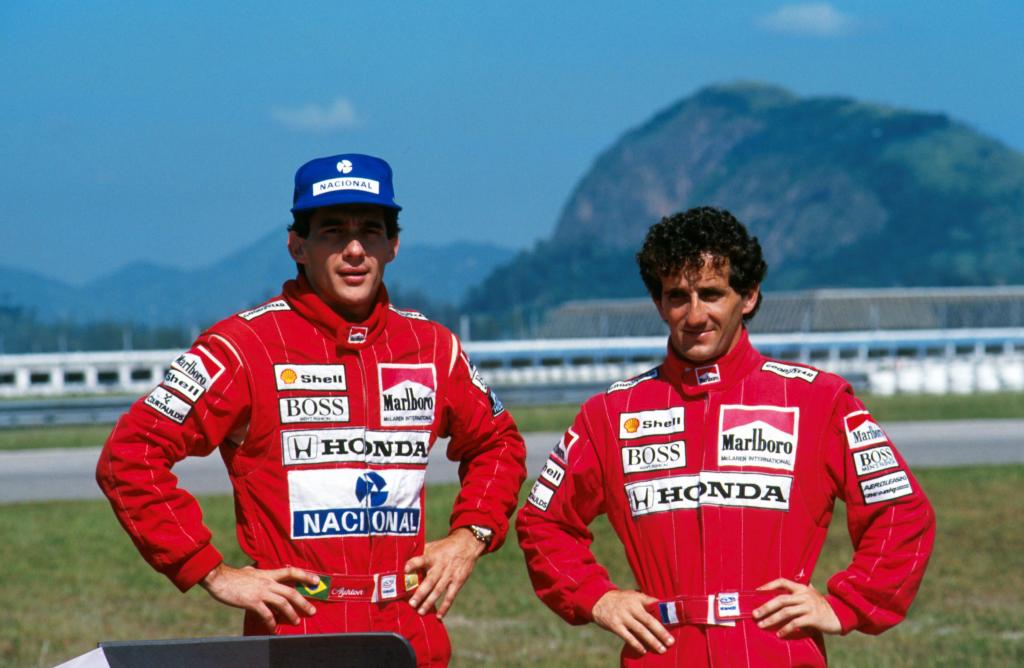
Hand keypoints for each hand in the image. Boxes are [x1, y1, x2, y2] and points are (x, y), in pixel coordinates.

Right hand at [199, 563, 318, 631]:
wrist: (219, 578)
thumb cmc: (233, 576)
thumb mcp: (250, 571)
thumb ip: (258, 573)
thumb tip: (259, 572)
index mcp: (268, 574)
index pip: (291, 572)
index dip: (305, 575)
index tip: (317, 581)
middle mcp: (268, 582)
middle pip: (291, 591)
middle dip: (304, 602)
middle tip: (312, 611)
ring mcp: (261, 592)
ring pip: (283, 603)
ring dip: (291, 614)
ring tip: (296, 622)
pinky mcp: (252, 602)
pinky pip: (266, 614)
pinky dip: (272, 623)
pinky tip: (273, 629)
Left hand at [405, 527, 485, 617]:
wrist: (466, 544)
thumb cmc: (444, 547)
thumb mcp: (432, 547)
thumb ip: (419, 554)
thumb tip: (401, 562)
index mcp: (432, 557)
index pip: (420, 560)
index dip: (412, 564)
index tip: (405, 570)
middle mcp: (440, 567)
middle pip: (429, 581)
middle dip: (420, 593)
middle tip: (411, 604)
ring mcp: (449, 575)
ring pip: (438, 591)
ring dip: (429, 602)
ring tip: (420, 612)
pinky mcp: (458, 581)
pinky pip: (450, 596)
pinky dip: (445, 607)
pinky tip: (439, 616)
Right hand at [591, 590, 674, 655]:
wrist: (598, 600)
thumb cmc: (621, 600)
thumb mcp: (633, 596)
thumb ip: (646, 601)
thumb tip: (665, 608)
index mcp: (638, 598)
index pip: (654, 604)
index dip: (665, 612)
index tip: (676, 621)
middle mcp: (631, 607)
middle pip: (649, 621)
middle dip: (661, 632)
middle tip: (671, 642)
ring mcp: (623, 616)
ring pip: (640, 630)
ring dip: (652, 641)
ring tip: (661, 649)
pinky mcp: (615, 625)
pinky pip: (627, 637)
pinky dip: (636, 644)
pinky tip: (644, 651)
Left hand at [753, 579, 841, 637]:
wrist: (840, 615)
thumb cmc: (821, 606)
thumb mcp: (810, 595)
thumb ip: (797, 592)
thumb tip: (777, 594)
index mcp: (801, 587)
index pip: (782, 581)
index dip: (768, 585)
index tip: (757, 592)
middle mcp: (804, 595)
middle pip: (780, 599)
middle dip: (765, 607)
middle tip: (754, 614)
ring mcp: (809, 606)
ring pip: (786, 612)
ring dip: (772, 619)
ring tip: (762, 625)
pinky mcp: (813, 618)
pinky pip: (796, 623)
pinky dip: (786, 629)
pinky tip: (779, 634)